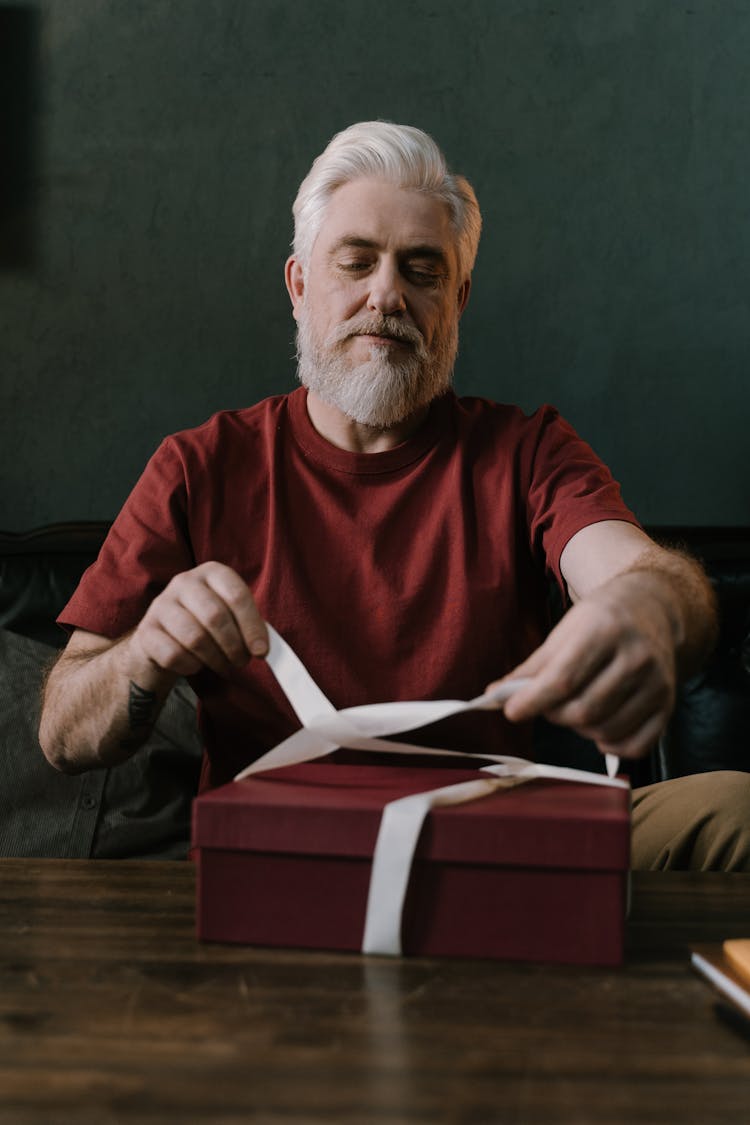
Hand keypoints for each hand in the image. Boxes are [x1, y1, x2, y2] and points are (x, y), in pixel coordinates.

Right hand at [127, 562, 267, 678]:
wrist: (162, 640)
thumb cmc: (206, 626)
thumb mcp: (230, 617)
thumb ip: (249, 626)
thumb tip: (262, 648)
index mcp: (211, 572)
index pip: (237, 595)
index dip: (252, 626)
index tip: (261, 651)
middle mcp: (184, 582)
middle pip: (215, 617)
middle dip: (234, 646)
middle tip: (241, 662)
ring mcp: (161, 604)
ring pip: (195, 638)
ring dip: (215, 659)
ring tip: (223, 666)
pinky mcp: (146, 631)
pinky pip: (174, 655)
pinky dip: (191, 666)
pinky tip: (196, 665)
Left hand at [492, 576, 677, 759]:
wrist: (653, 609)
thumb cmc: (600, 621)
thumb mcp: (564, 632)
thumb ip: (532, 667)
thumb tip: (494, 696)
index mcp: (604, 630)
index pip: (562, 680)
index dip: (532, 701)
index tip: (511, 711)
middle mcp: (636, 656)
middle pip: (583, 711)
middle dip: (554, 715)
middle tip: (548, 705)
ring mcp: (657, 683)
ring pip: (605, 730)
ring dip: (579, 730)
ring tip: (574, 709)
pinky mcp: (668, 704)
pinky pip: (636, 746)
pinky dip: (611, 746)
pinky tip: (600, 730)